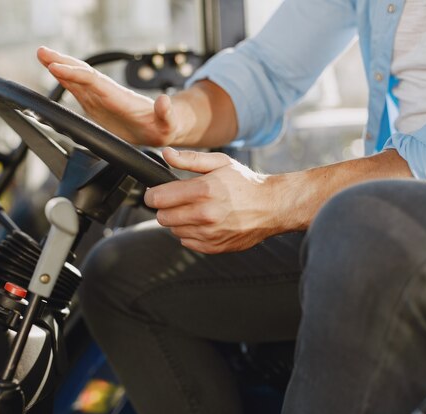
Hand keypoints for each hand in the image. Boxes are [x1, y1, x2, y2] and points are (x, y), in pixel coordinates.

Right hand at [37, 46, 179, 146]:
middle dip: (63, 63)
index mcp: (120, 98)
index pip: (94, 81)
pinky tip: (55, 73)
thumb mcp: (169, 122)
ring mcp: (102, 98)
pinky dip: (65, 80)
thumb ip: (166, 113)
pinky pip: (79, 90)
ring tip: (42, 56)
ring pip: (78, 79)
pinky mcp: (98, 106)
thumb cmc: (166, 125)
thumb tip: (164, 101)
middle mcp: (108, 94)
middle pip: (82, 74)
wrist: (163, 127)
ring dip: (60, 67)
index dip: (75, 74)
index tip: (57, 67)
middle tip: (42, 52)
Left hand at [145, 148, 283, 253]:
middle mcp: (205, 214)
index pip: (158, 198)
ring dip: (178, 221)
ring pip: (173, 230)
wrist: (272, 207)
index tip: (156, 193)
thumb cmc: (245, 184)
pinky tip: (203, 222)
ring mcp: (209, 233)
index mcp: (203, 190)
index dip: (153, 195)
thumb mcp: (220, 163)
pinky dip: (190, 233)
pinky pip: (186, 242)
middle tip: (178, 200)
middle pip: (162, 217)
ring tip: (195, 210)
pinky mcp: (213, 247)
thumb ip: (189, 159)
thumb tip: (166, 154)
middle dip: (165, 208)